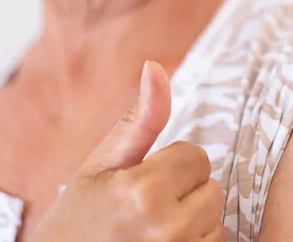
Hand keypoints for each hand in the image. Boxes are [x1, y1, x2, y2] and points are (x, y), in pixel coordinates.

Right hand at [28, 61, 225, 241]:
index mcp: (143, 191)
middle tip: (144, 212)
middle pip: (213, 190)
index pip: (197, 157)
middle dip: (184, 195)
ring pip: (216, 222)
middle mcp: (167, 227)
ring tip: (151, 234)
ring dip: (193, 225)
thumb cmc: (76, 221)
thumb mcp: (99, 167)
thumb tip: (156, 67)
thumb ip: (138, 121)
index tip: (140, 185)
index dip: (170, 167)